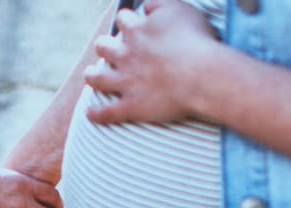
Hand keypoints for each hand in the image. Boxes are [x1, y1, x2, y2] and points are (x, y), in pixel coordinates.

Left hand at [86, 0, 221, 124]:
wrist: (201, 76)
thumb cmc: (195, 40)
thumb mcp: (179, 9)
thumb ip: (159, 4)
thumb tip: (146, 6)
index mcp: (138, 31)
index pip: (123, 20)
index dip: (127, 21)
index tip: (131, 24)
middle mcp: (126, 55)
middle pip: (104, 47)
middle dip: (104, 46)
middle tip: (107, 49)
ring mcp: (126, 82)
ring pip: (98, 78)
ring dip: (91, 76)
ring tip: (90, 75)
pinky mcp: (131, 106)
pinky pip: (107, 112)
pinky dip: (97, 114)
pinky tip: (90, 114)